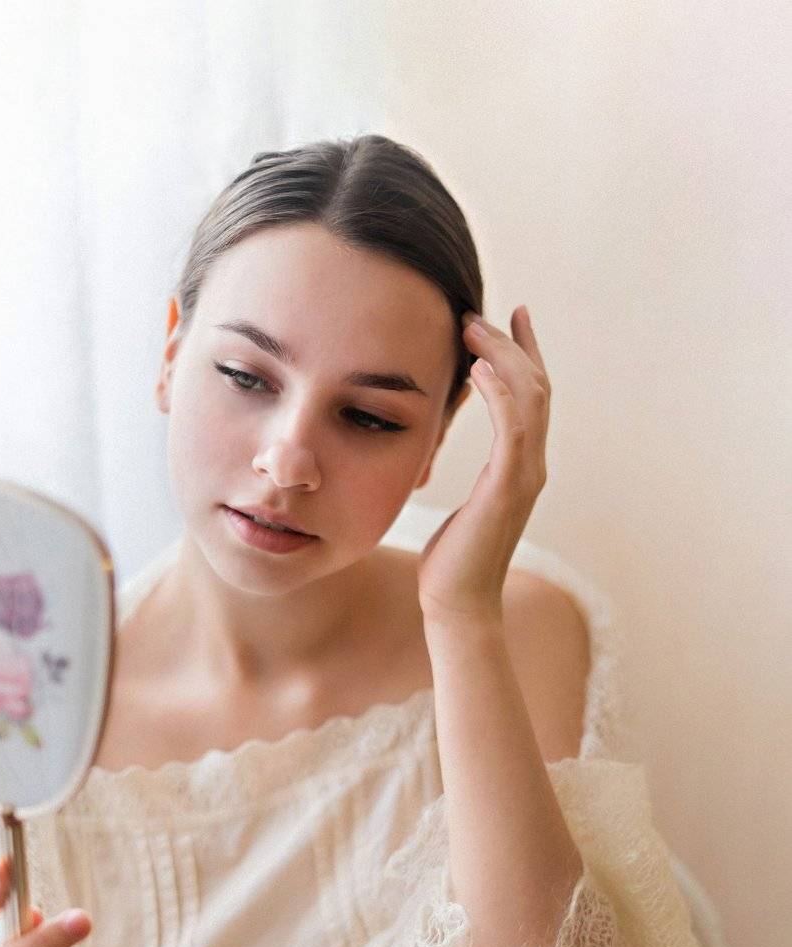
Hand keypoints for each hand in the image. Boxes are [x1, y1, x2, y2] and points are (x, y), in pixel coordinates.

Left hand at [417, 305, 550, 625]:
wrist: (458, 607)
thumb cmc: (450, 564)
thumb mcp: (457, 507)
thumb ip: (461, 475)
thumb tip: (436, 449)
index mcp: (520, 468)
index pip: (531, 398)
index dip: (524, 353)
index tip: (510, 315)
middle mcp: (532, 466)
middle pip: (535, 386)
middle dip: (510, 344)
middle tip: (479, 313)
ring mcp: (526, 476)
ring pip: (530, 398)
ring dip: (502, 356)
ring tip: (473, 327)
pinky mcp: (509, 488)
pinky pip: (514, 426)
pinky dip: (499, 391)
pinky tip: (478, 366)